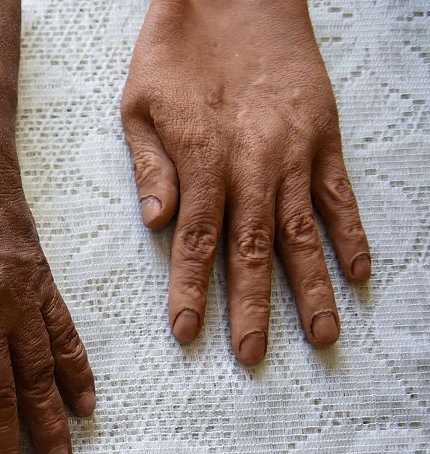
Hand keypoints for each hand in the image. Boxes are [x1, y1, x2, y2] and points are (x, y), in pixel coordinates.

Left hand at [122, 0, 369, 364]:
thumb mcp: (139, 104)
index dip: (192, 291)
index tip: (188, 334)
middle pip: (252, 250)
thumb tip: (159, 223)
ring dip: (311, 287)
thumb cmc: (175, 52)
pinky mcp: (324, 138)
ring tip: (321, 336)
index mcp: (203, 159)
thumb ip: (152, 167)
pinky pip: (340, 196)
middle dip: (251, 308)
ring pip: (303, 233)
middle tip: (253, 356)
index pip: (196, 241)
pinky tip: (359, 273)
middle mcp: (255, 163)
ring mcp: (296, 153)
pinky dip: (353, 235)